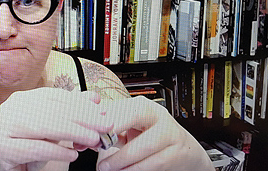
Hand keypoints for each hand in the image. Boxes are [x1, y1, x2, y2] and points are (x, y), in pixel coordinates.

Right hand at [0, 87, 113, 170]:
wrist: (5, 170)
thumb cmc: (28, 148)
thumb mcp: (52, 130)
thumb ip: (70, 113)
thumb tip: (94, 98)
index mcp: (21, 99)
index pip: (55, 97)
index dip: (81, 104)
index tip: (102, 113)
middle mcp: (10, 109)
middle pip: (52, 110)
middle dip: (83, 118)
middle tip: (105, 126)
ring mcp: (3, 128)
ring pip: (44, 126)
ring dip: (74, 132)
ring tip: (93, 140)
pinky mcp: (2, 148)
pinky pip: (35, 148)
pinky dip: (57, 151)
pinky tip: (72, 155)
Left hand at [98, 96, 213, 170]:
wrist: (184, 151)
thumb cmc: (150, 136)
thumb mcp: (131, 129)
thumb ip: (111, 128)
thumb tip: (85, 134)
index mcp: (144, 107)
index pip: (123, 105)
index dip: (107, 115)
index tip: (92, 126)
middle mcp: (159, 117)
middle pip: (136, 116)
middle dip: (114, 131)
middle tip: (97, 145)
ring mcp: (171, 136)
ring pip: (144, 146)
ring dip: (122, 159)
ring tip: (106, 167)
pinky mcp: (176, 156)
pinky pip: (153, 164)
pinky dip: (135, 169)